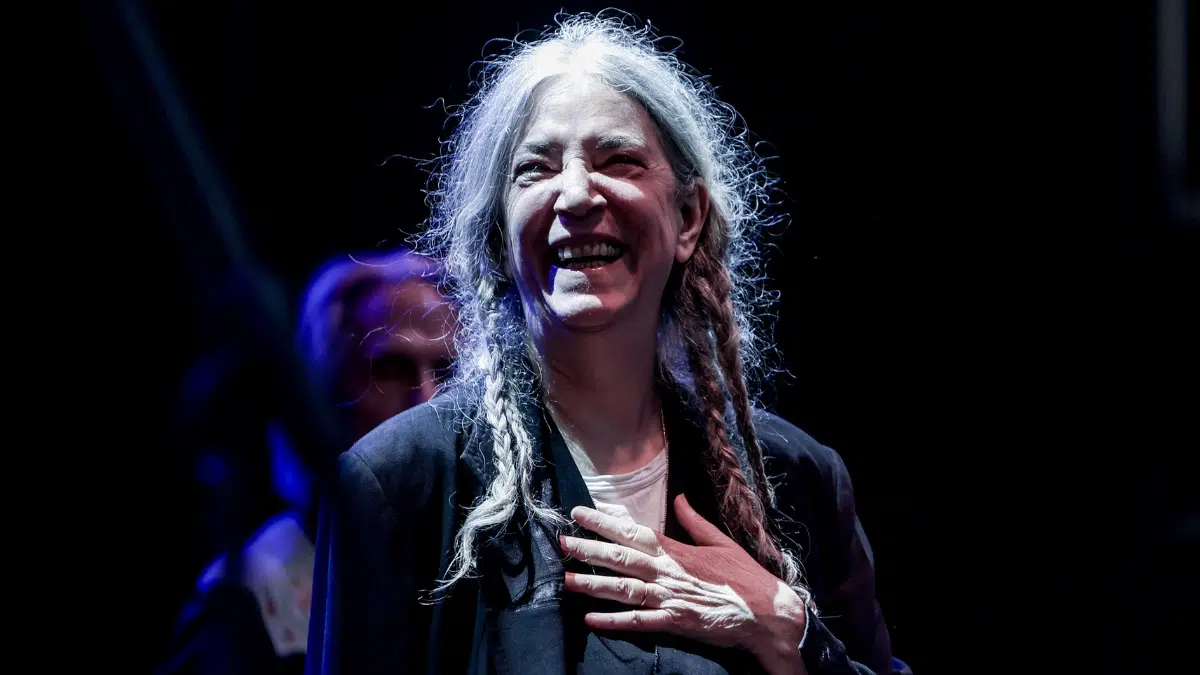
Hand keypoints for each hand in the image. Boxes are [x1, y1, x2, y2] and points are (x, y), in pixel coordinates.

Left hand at [560, 494, 809, 674]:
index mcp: (677, 551)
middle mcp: (669, 573)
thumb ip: (695, 522)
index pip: (634, 532)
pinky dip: (615, 621)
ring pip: (624, 589)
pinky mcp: (675, 623)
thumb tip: (679, 498)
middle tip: (562, 542)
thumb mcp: (721, 542)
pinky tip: (591, 618)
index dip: (604, 522)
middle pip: (622, 558)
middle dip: (589, 549)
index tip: (579, 513)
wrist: (768, 613)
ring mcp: (670, 599)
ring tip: (567, 579)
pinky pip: (639, 623)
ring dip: (594, 584)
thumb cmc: (745, 577)